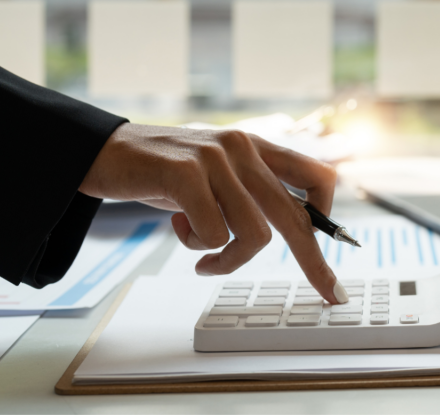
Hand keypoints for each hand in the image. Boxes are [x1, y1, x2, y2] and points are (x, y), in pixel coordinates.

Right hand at [79, 123, 347, 303]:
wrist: (101, 152)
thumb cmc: (161, 173)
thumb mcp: (214, 178)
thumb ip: (249, 194)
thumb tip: (293, 230)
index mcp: (255, 147)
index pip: (316, 174)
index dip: (329, 213)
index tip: (337, 245)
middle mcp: (243, 149)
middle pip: (294, 216)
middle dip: (314, 261)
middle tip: (330, 293)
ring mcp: (216, 158)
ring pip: (254, 234)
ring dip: (228, 258)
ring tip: (201, 255)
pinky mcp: (186, 173)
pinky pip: (214, 234)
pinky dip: (198, 247)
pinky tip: (176, 227)